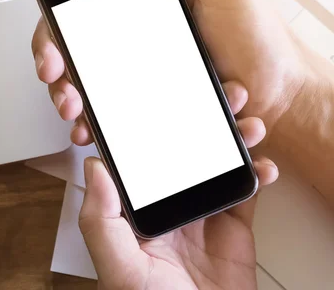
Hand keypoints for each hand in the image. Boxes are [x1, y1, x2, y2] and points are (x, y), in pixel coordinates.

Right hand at [27, 0, 307, 147]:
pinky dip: (83, 107)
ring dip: (62, 80)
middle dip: (48, 38)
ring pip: (74, 55)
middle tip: (52, 64)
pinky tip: (85, 120)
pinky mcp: (132, 81)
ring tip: (71, 102)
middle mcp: (131, 8)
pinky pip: (94, 90)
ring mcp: (129, 46)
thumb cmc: (259, 40)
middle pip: (68, 10)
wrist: (274, 97)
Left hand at [79, 88, 277, 288]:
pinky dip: (259, 171)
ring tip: (247, 122)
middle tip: (217, 94)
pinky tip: (263, 164)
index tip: (162, 93)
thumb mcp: (117, 263)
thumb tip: (93, 166)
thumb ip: (101, 218)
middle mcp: (166, 200)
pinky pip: (246, 189)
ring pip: (216, 160)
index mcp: (134, 205)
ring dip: (234, 137)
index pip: (138, 153)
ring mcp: (200, 210)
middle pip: (183, 147)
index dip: (150, 120)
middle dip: (201, 117)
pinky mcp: (232, 224)